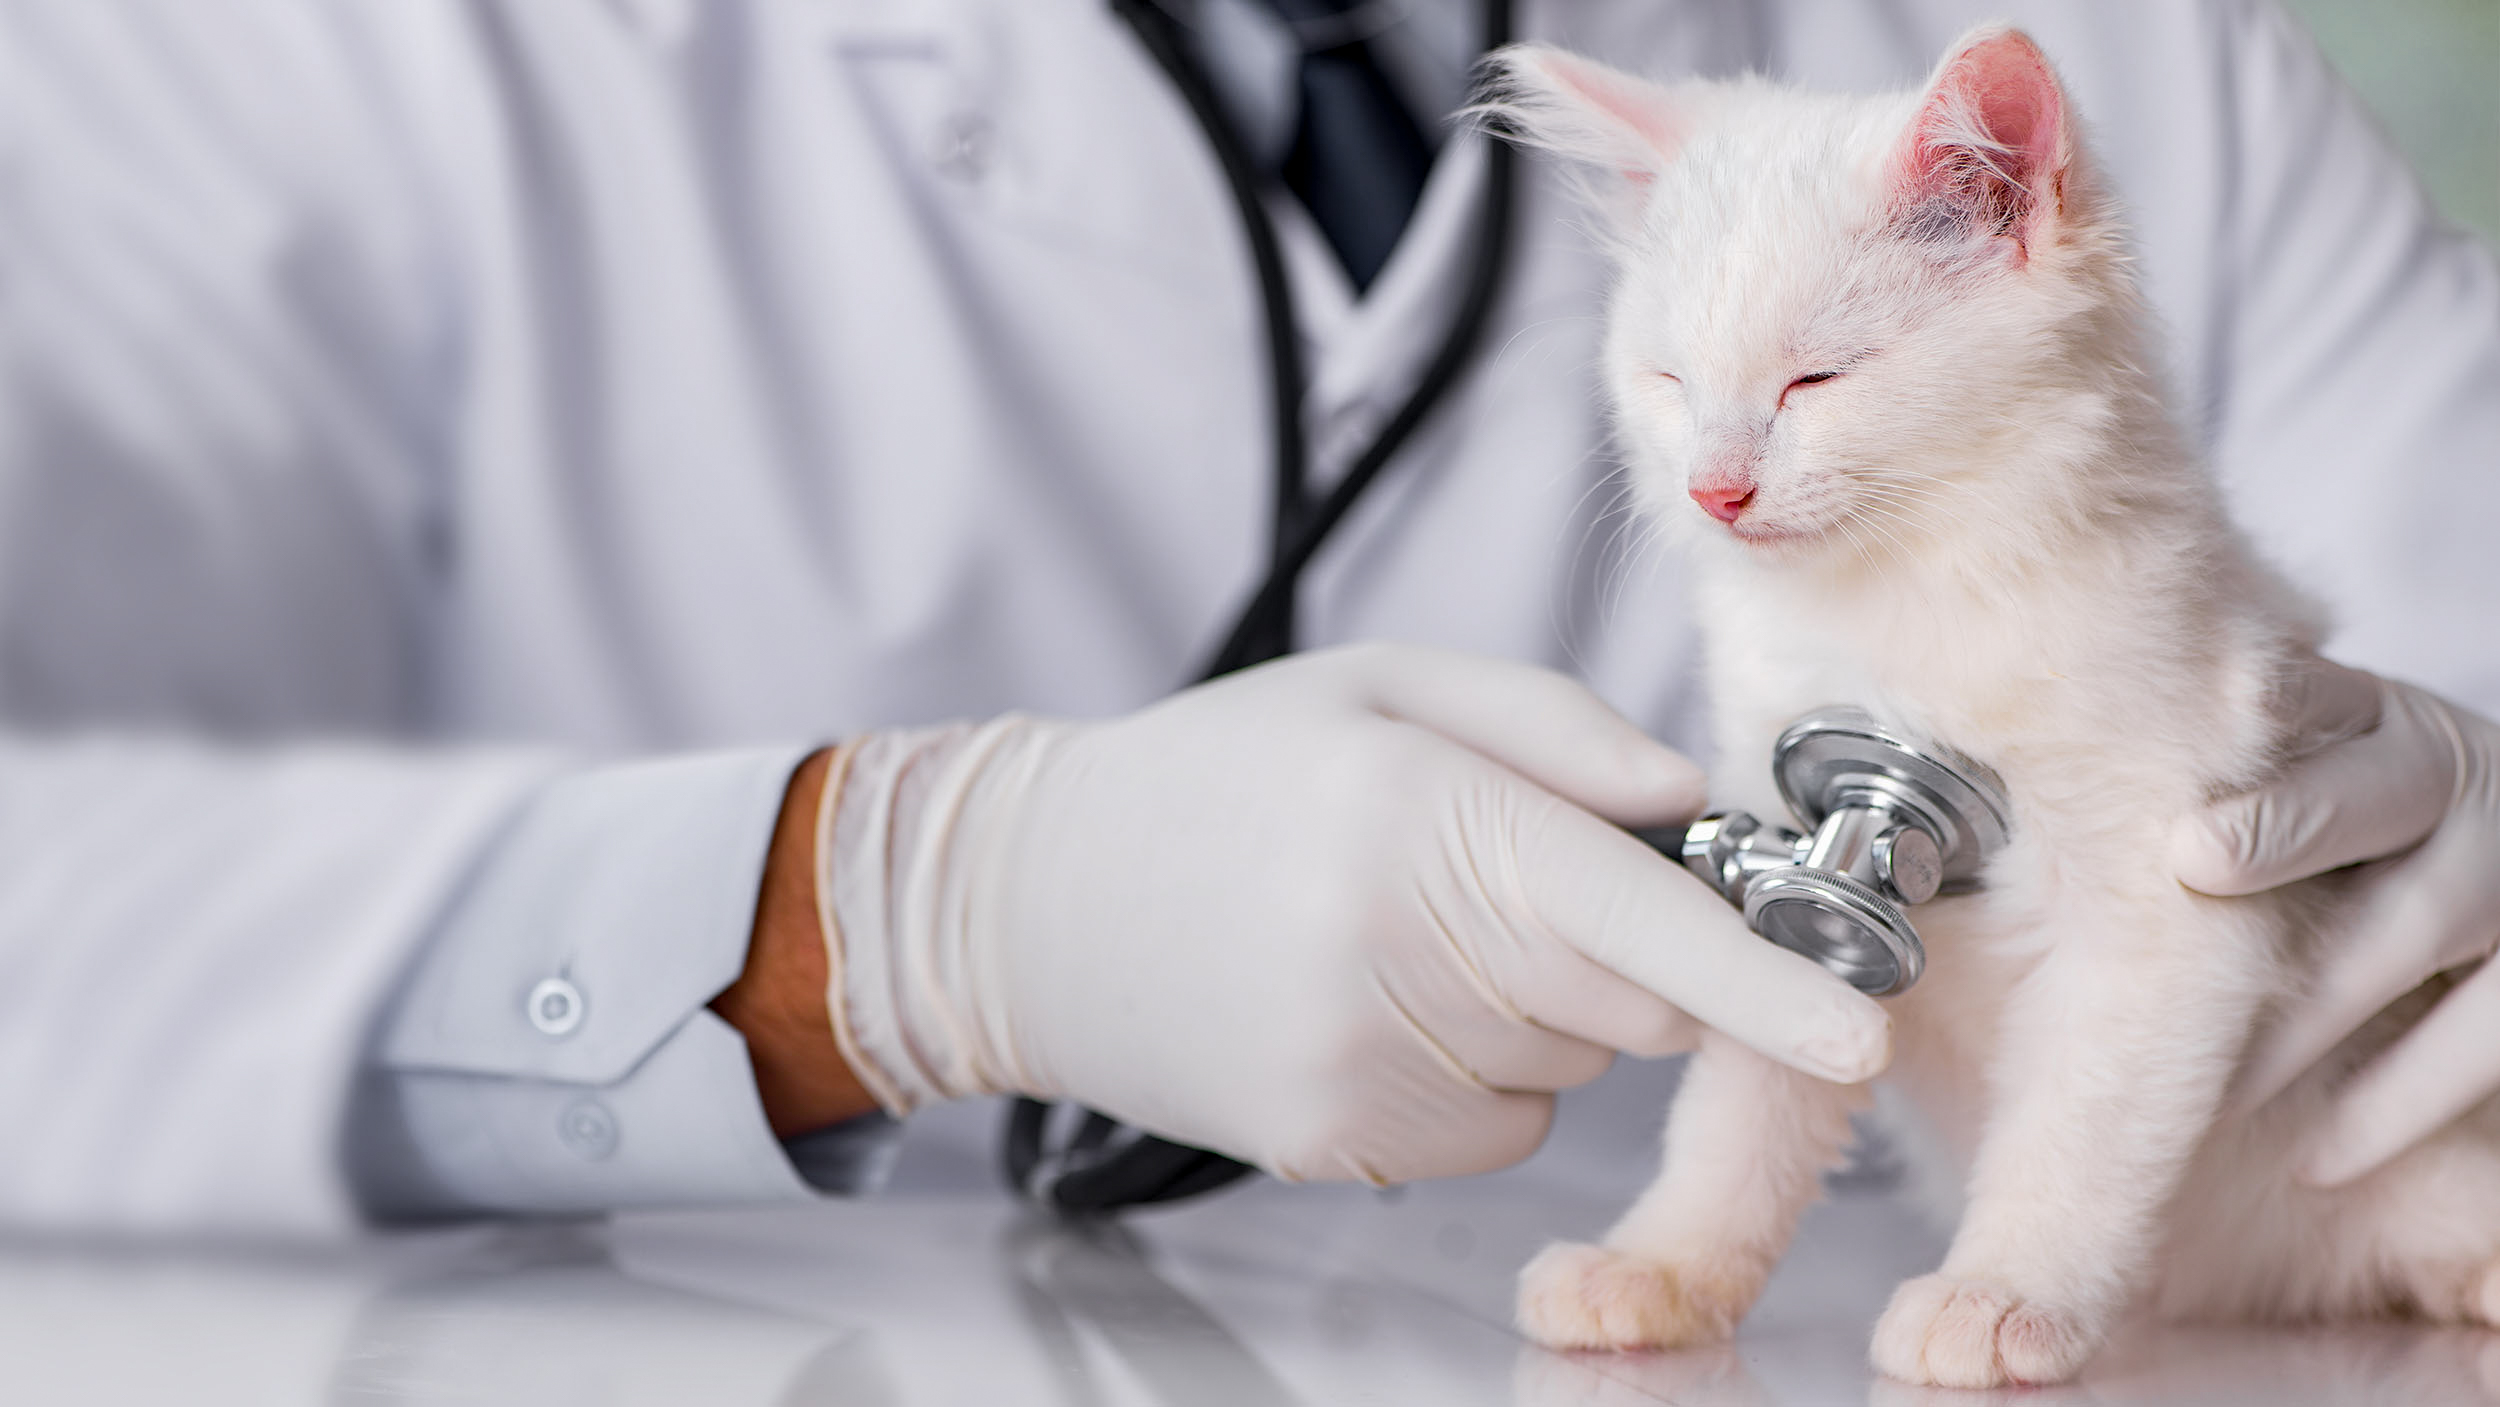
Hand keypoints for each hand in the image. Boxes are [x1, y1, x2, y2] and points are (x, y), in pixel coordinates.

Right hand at [816, 644, 1892, 1184]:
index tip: (1863, 1032)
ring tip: (1399, 932)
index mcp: (1411, 816)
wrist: (1030, 904)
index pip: (1630, 915)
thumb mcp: (1379, 689)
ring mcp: (1361, 1071)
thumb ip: (1553, 730)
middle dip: (1629, 949)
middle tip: (1514, 875)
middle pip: (1631, 1001)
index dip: (1763, 983)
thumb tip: (1689, 801)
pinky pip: (1502, 1124)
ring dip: (1541, 1006)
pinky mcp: (1337, 1144)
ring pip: (1572, 1067)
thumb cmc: (1215, 777)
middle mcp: (1392, 956)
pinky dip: (1479, 1068)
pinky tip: (1374, 1002)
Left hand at [2171, 657, 2499, 1186]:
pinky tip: (2318, 1158)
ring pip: (2418, 930)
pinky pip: (2479, 1042)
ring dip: (2310, 1010)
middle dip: (2283, 828)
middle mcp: (2455, 775)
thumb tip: (2037, 773)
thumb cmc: (2349, 810)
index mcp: (2374, 717)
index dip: (2256, 716)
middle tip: (2190, 858)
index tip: (2173, 749)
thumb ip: (2215, 771)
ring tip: (2214, 1079)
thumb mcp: (2306, 763)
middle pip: (2371, 798)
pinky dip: (2396, 1103)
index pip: (2310, 702)